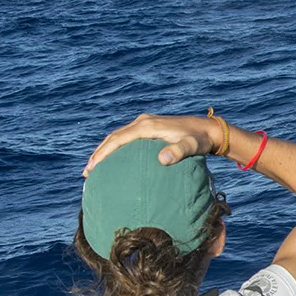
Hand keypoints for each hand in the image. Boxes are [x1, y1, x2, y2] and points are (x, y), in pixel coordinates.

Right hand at [83, 114, 222, 175]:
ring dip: (104, 152)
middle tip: (87, 173)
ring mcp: (145, 124)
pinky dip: (115, 150)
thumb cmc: (200, 140)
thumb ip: (179, 151)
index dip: (103, 153)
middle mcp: (143, 122)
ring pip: (117, 137)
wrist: (208, 130)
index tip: (92, 168)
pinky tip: (113, 164)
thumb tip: (162, 158)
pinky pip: (126, 139)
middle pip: (113, 137)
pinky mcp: (149, 129)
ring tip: (93, 170)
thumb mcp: (191, 146)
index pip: (118, 139)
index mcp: (147, 126)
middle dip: (98, 154)